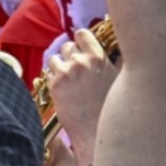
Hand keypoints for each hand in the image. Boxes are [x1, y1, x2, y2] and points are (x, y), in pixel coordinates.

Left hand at [46, 27, 120, 164]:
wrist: (95, 131)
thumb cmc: (109, 108)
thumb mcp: (117, 79)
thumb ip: (112, 62)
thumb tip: (111, 50)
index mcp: (99, 57)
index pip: (82, 34)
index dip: (79, 41)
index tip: (79, 47)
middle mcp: (82, 61)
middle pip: (67, 46)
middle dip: (69, 57)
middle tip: (75, 71)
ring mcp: (67, 72)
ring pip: (54, 59)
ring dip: (59, 67)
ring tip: (68, 82)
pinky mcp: (55, 84)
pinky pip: (48, 73)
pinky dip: (53, 80)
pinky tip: (63, 91)